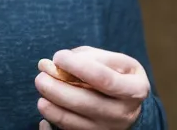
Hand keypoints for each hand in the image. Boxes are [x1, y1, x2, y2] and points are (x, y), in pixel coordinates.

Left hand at [35, 46, 149, 129]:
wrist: (129, 108)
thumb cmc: (121, 78)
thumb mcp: (119, 62)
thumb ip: (93, 57)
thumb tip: (61, 60)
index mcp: (135, 90)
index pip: (104, 78)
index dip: (79, 66)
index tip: (59, 56)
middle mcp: (123, 114)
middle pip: (85, 102)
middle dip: (57, 87)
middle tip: (41, 74)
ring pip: (72, 120)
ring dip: (51, 103)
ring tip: (42, 86)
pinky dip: (53, 116)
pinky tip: (46, 103)